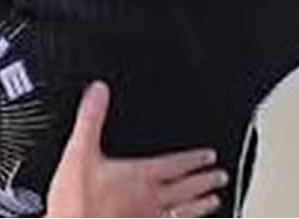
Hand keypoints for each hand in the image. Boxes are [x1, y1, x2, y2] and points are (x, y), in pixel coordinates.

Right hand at [48, 82, 227, 217]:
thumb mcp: (79, 152)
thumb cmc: (76, 203)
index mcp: (140, 175)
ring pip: (184, 212)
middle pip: (187, 188)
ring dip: (201, 206)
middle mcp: (151, 200)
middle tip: (221, 176)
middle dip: (205, 180)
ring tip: (214, 201)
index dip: (195, 158)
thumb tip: (98, 92)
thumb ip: (91, 120)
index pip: (176, 164)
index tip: (209, 155)